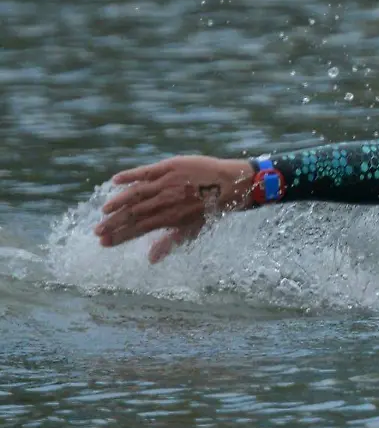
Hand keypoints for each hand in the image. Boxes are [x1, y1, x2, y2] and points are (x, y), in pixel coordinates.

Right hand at [93, 156, 254, 262]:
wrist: (233, 184)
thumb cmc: (213, 209)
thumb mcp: (194, 229)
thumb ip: (169, 242)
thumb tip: (151, 260)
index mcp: (170, 218)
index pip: (139, 229)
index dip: (121, 236)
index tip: (104, 242)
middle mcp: (166, 201)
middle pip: (134, 214)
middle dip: (114, 224)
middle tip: (97, 232)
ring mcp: (167, 183)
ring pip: (136, 194)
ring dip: (118, 203)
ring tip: (103, 211)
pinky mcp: (170, 166)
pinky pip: (145, 171)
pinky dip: (130, 175)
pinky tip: (115, 181)